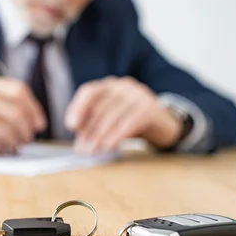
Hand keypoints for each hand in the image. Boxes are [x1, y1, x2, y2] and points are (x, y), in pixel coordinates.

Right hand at [0, 75, 45, 153]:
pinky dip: (0, 149)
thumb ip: (4, 102)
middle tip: (27, 139)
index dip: (34, 109)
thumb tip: (35, 122)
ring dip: (15, 142)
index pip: (19, 91)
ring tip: (14, 146)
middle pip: (16, 112)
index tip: (39, 124)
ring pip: (7, 130)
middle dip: (26, 130)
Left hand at [65, 76, 182, 153]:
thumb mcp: (111, 119)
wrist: (163, 123)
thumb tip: (79, 145)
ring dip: (100, 135)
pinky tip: (109, 146)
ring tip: (93, 150)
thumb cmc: (130, 121)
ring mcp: (138, 94)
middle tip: (82, 148)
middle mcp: (123, 86)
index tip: (71, 126)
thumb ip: (94, 126)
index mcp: (109, 85)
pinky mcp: (150, 107)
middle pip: (100, 106)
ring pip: (113, 115)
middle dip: (89, 129)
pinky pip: (129, 122)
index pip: (89, 92)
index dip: (78, 108)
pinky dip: (117, 135)